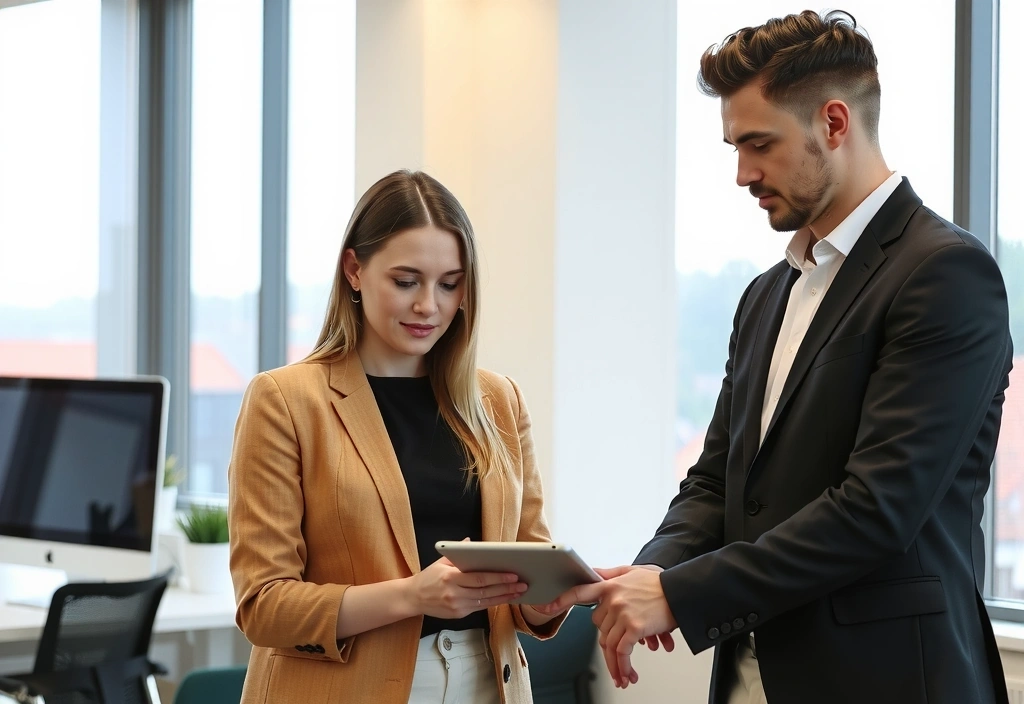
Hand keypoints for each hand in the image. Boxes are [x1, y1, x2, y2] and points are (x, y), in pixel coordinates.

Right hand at [409, 555, 526, 619]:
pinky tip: (504, 598)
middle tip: (522, 584)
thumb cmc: (428, 578)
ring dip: (504, 597)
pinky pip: (479, 608)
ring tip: (518, 592)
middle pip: (485, 592)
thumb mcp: (440, 561)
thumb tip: (470, 543)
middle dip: (506, 588)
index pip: (479, 578)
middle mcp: (454, 594)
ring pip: (485, 602)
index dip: (498, 578)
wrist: (413, 598)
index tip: (513, 575)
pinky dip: (493, 603)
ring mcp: (456, 606)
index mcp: (450, 578)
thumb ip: (457, 553)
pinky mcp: (458, 614)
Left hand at [537, 564, 675, 688]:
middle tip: (617, 661)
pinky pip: (621, 651)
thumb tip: (595, 574)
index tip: (543, 607)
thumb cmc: (659, 584)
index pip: (579, 592)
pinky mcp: (633, 627)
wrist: (680, 592)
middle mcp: (612, 598)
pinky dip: (623, 666)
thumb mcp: (632, 572)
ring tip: (623, 677)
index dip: (560, 600)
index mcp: (609, 585)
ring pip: (609, 644)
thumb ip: (611, 575)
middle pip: (600, 628)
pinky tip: (628, 674)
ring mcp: (621, 612)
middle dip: (609, 644)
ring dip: (615, 664)